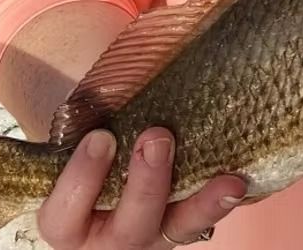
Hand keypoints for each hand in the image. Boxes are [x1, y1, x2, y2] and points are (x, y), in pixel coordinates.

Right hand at [37, 127, 245, 248]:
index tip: (100, 136)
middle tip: (157, 137)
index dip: (81, 178)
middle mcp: (106, 240)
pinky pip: (200, 222)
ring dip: (200, 203)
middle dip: (146, 184)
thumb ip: (84, 123)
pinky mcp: (177, 230)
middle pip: (128, 228)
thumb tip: (106, 70)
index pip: (64, 213)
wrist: (104, 185)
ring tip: (227, 179)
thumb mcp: (74, 146)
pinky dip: (220, 202)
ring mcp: (147, 239)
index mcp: (68, 223)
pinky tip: (239, 182)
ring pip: (174, 231)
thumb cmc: (87, 153)